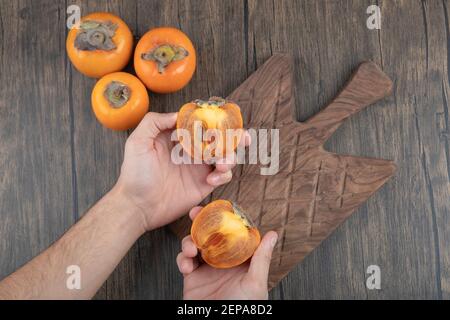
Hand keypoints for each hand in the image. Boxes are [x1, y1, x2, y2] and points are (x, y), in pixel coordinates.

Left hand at [113, 112, 248, 230]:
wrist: (138, 206)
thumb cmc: (135, 174)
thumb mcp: (137, 142)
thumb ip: (154, 122)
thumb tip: (178, 114)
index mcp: (177, 137)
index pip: (200, 123)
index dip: (215, 119)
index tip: (226, 118)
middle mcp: (191, 150)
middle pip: (218, 138)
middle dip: (234, 137)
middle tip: (244, 138)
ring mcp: (199, 167)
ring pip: (225, 156)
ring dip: (230, 157)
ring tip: (222, 163)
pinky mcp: (204, 184)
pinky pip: (222, 176)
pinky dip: (224, 175)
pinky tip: (212, 179)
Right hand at [176, 207, 277, 299]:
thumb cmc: (243, 310)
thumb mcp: (256, 283)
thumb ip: (261, 258)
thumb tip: (273, 234)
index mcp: (239, 259)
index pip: (231, 232)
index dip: (224, 218)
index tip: (217, 206)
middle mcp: (222, 261)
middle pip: (210, 234)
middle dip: (201, 222)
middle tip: (195, 213)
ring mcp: (206, 269)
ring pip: (195, 244)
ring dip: (189, 241)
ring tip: (191, 248)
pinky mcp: (192, 278)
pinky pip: (184, 261)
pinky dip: (181, 259)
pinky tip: (186, 264)